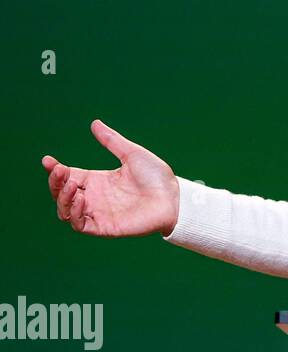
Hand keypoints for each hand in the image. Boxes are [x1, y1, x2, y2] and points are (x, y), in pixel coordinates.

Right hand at [43, 120, 180, 237]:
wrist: (174, 196)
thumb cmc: (157, 177)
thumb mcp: (132, 154)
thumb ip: (112, 141)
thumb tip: (95, 123)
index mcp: (97, 181)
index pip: (67, 176)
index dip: (54, 170)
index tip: (48, 160)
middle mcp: (94, 197)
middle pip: (62, 194)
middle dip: (55, 183)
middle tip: (60, 171)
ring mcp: (98, 213)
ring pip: (66, 211)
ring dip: (63, 198)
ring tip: (72, 184)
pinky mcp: (105, 227)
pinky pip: (80, 225)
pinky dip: (75, 213)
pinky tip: (81, 198)